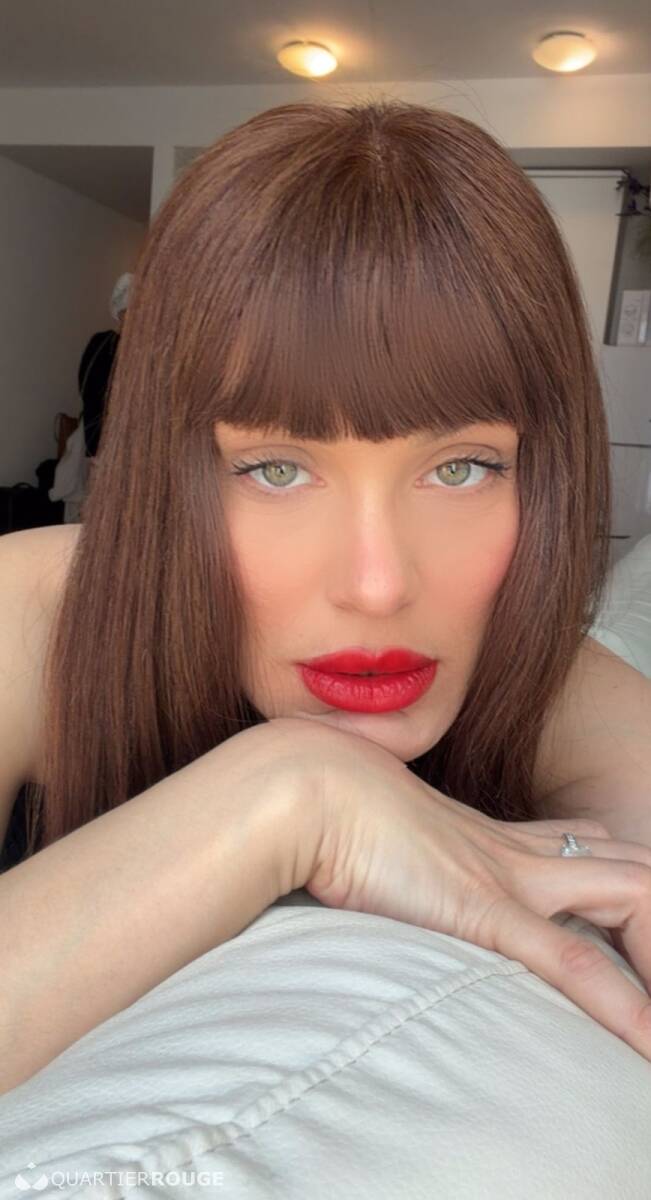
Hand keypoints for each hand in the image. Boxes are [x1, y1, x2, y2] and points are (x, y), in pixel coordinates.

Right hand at [269, 717, 650, 1061]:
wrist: (300, 786)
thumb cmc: (318, 803)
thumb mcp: (367, 828)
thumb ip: (384, 851)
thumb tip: (363, 867)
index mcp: (485, 834)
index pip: (579, 842)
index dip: (614, 872)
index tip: (622, 909)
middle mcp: (511, 851)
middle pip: (626, 865)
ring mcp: (506, 877)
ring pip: (630, 897)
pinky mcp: (485, 909)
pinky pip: (574, 962)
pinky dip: (624, 1007)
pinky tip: (650, 1044)